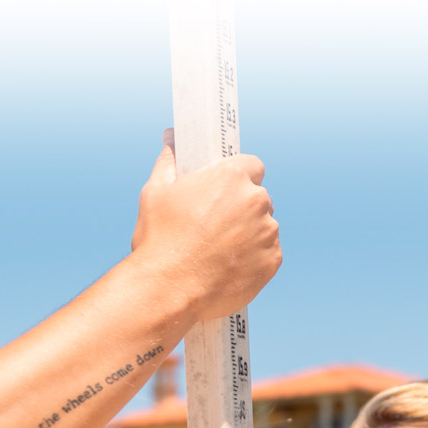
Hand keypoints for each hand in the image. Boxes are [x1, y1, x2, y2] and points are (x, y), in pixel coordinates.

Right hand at [130, 130, 281, 322]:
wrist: (168, 290)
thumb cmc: (159, 240)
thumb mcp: (155, 193)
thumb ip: (170, 161)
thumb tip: (171, 138)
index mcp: (232, 176)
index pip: (252, 166)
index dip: (240, 178)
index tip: (226, 191)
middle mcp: (256, 201)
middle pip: (258, 198)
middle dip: (242, 209)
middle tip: (215, 226)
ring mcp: (267, 233)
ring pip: (264, 227)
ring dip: (250, 234)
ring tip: (219, 251)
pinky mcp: (272, 262)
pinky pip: (268, 254)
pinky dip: (254, 260)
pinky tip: (229, 266)